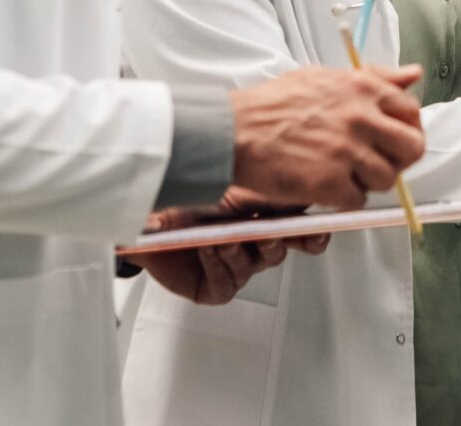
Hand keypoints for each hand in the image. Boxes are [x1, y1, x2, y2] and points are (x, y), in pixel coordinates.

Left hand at [129, 189, 327, 306]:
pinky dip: (219, 264)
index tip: (319, 227)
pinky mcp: (217, 287)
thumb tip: (295, 174)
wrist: (142, 217)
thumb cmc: (182, 195)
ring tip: (223, 237)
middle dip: (279, 239)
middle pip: (284, 246)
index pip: (297, 223)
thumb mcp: (223, 181)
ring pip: (258, 264)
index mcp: (262, 213)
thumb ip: (261, 182)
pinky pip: (229, 282)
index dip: (312, 229)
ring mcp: (237, 265)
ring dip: (241, 250)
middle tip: (270, 231)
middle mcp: (253, 241)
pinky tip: (206, 249)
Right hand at [228, 64, 425, 207]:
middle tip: (376, 162)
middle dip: (398, 159)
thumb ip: (374, 78)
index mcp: (363, 89)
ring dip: (368, 181)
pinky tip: (325, 187)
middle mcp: (361, 119)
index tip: (393, 137)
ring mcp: (348, 152)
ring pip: (386, 178)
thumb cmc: (274, 104)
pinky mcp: (331, 183)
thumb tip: (413, 75)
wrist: (235, 131)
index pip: (411, 112)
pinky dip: (344, 199)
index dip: (406, 128)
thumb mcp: (326, 77)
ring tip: (342, 173)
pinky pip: (357, 201)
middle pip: (411, 148)